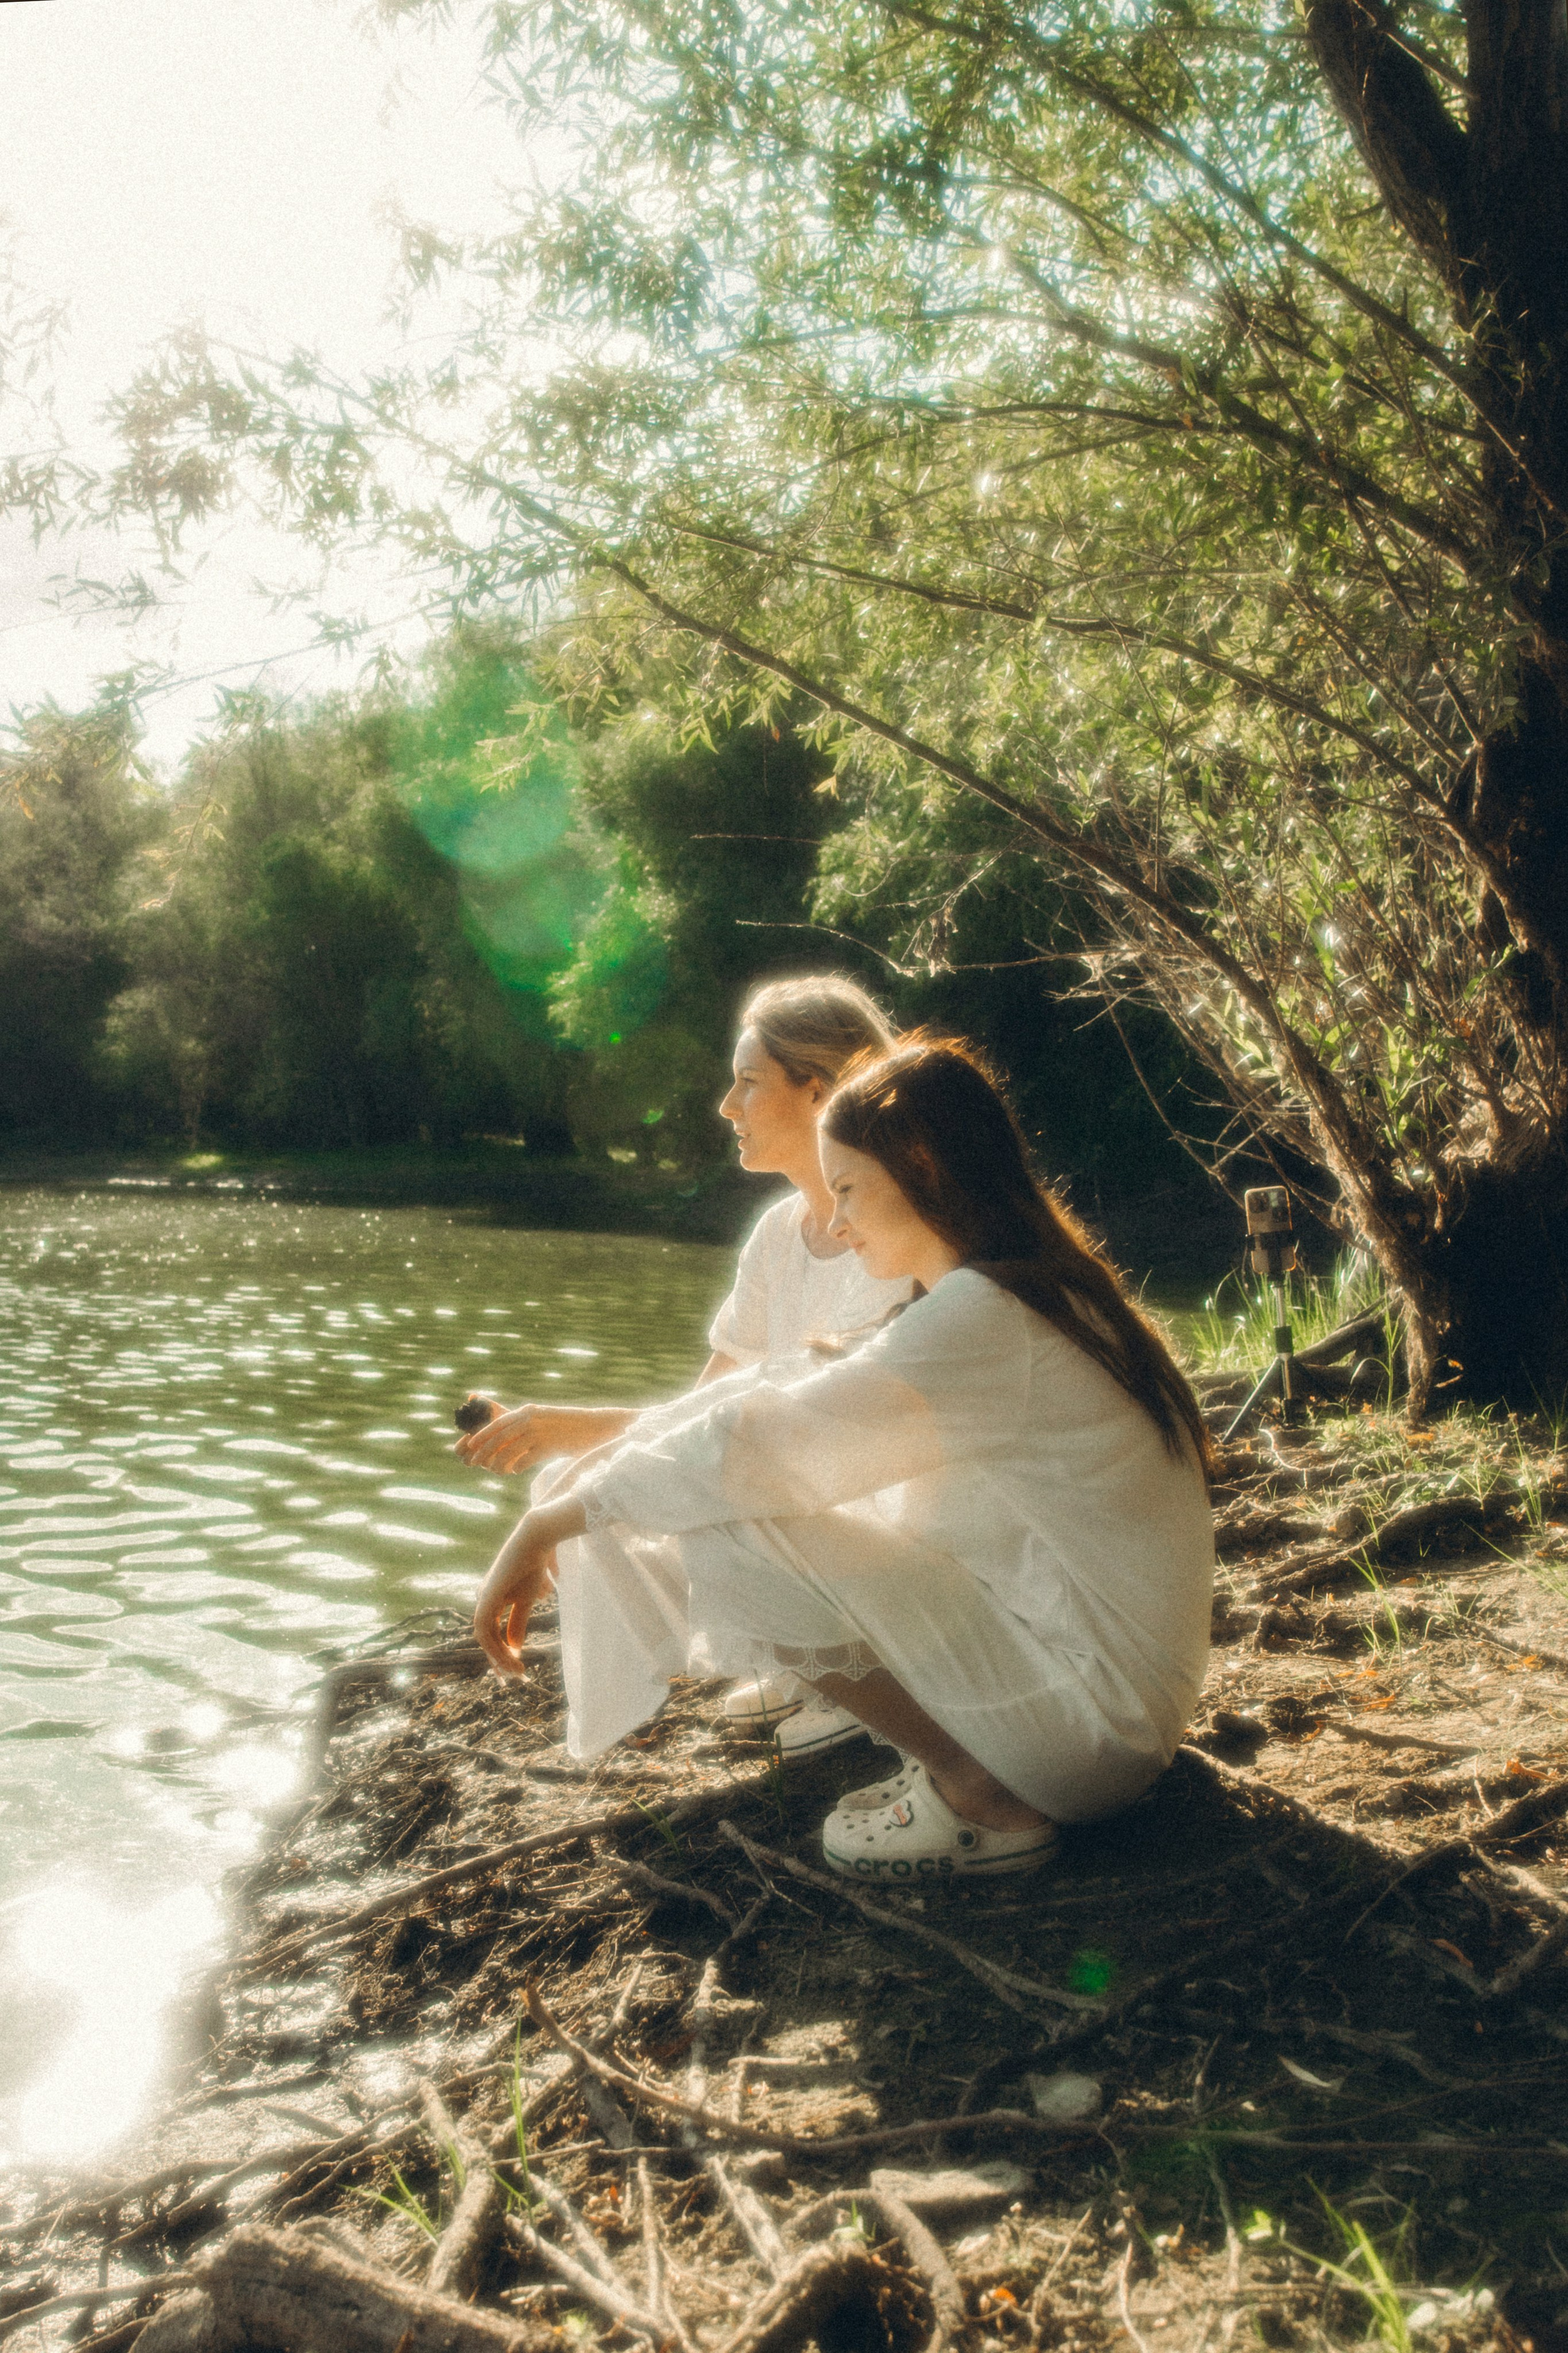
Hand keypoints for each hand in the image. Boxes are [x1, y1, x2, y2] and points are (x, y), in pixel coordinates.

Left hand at [455, 1402, 632, 1474]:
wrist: (595, 1429)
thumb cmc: (568, 1428)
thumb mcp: (544, 1422)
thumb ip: (525, 1428)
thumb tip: (505, 1443)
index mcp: (527, 1411)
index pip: (497, 1423)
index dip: (481, 1435)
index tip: (468, 1446)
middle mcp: (531, 1418)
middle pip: (499, 1437)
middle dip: (483, 1451)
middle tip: (472, 1463)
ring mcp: (540, 1431)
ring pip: (510, 1450)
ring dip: (499, 1462)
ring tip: (497, 1471)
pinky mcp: (550, 1445)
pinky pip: (526, 1459)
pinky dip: (518, 1466)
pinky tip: (516, 1470)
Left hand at [472, 1495, 587, 1673]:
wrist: (534, 1542)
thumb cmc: (532, 1566)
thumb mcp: (526, 1601)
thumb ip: (518, 1622)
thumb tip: (514, 1647)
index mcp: (491, 1599)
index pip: (491, 1632)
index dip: (500, 1653)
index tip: (514, 1669)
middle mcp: (483, 1600)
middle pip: (485, 1638)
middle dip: (498, 1660)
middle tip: (513, 1677)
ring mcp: (482, 1599)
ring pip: (484, 1637)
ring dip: (499, 1657)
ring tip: (516, 1672)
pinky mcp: (486, 1599)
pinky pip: (485, 1631)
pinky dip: (497, 1647)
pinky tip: (511, 1657)